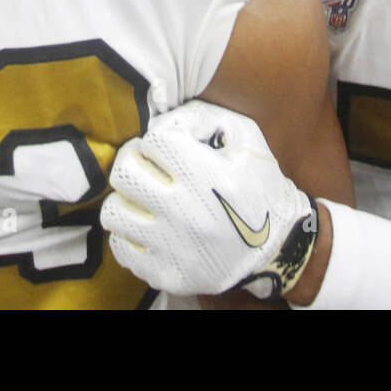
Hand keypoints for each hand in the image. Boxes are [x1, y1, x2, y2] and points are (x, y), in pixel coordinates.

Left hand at [101, 100, 317, 298]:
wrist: (276, 247)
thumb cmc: (259, 186)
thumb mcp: (244, 137)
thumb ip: (201, 116)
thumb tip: (162, 116)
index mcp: (206, 175)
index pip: (154, 139)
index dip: (160, 138)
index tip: (170, 148)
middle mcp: (186, 212)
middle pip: (124, 173)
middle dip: (134, 162)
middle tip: (148, 167)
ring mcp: (173, 247)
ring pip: (114, 211)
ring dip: (128, 199)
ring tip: (146, 199)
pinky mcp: (166, 275)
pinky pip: (121, 248)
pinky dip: (128, 234)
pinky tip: (148, 227)